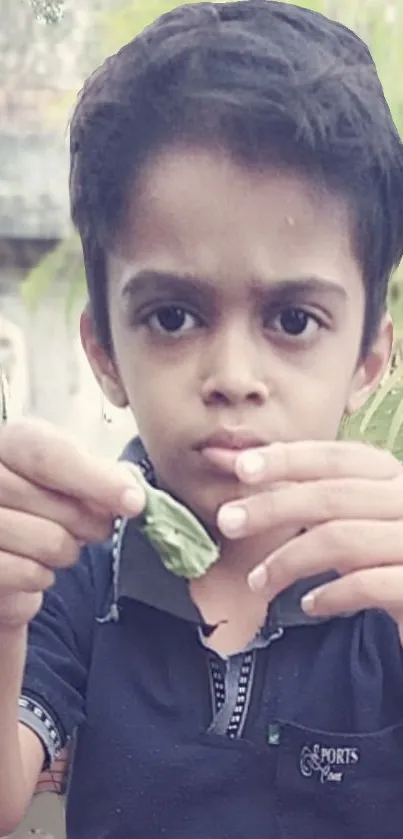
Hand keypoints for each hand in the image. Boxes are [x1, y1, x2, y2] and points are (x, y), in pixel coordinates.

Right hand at [0, 419, 144, 627]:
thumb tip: (130, 496)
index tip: (134, 502)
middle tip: (95, 528)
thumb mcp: (67, 472)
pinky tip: (34, 564)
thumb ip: (96, 475)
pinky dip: (42, 576)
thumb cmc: (40, 499)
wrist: (5, 537)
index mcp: (9, 443)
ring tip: (60, 543)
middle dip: (91, 523)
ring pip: (48, 542)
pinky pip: (28, 574)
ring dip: (68, 551)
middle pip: (54, 504)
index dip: (97, 480)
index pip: (48, 456)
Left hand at [217, 441, 402, 635]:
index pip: (341, 457)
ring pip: (343, 539)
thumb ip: (312, 496)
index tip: (241, 467)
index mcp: (396, 480)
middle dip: (273, 506)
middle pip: (334, 495)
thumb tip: (238, 464)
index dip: (290, 458)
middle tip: (228, 522)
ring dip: (288, 560)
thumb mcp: (357, 521)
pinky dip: (331, 594)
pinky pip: (368, 584)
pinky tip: (309, 605)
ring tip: (259, 581)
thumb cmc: (390, 560)